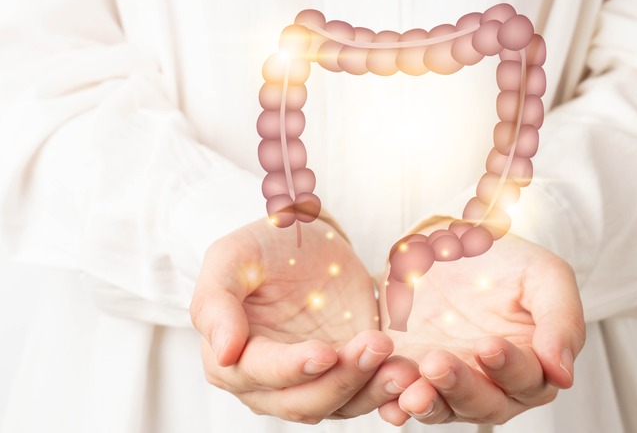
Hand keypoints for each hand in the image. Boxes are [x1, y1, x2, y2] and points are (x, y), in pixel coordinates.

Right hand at [190, 218, 418, 423]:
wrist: (306, 242)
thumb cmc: (263, 247)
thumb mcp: (232, 257)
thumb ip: (215, 300)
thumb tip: (223, 352)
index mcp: (229, 358)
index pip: (257, 373)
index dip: (290, 368)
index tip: (324, 353)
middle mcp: (266, 385)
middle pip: (302, 401)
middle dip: (341, 379)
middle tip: (376, 345)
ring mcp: (310, 384)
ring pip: (338, 405)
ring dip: (371, 390)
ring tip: (401, 367)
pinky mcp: (346, 377)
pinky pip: (367, 396)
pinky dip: (388, 392)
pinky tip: (409, 375)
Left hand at [377, 226, 584, 424]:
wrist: (446, 244)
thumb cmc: (504, 261)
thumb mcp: (544, 276)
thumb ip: (562, 321)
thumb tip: (564, 374)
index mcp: (534, 365)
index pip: (529, 380)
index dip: (509, 368)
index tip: (488, 346)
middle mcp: (495, 385)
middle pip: (486, 405)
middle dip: (461, 387)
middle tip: (438, 362)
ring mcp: (451, 385)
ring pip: (444, 409)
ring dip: (428, 403)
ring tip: (411, 390)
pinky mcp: (412, 377)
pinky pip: (403, 401)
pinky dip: (395, 404)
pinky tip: (389, 401)